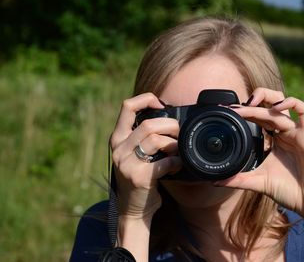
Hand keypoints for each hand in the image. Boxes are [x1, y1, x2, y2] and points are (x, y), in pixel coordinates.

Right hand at [110, 93, 181, 219]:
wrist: (133, 210)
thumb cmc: (138, 177)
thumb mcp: (133, 154)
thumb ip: (142, 137)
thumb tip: (168, 119)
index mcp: (117, 138)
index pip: (127, 106)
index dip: (146, 99)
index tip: (161, 104)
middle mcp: (118, 149)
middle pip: (149, 124)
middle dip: (170, 126)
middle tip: (179, 133)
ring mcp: (127, 163)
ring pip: (156, 140)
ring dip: (174, 144)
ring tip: (177, 151)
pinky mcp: (139, 177)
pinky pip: (165, 162)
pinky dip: (176, 162)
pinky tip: (176, 166)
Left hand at [215, 87, 303, 220]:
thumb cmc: (290, 191)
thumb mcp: (258, 182)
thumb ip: (238, 179)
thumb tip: (215, 180)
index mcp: (274, 139)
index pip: (258, 117)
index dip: (243, 112)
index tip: (226, 112)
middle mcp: (285, 133)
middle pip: (270, 106)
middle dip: (251, 103)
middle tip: (234, 108)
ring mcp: (297, 133)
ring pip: (283, 106)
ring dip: (266, 101)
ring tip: (249, 104)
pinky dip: (293, 104)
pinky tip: (277, 108)